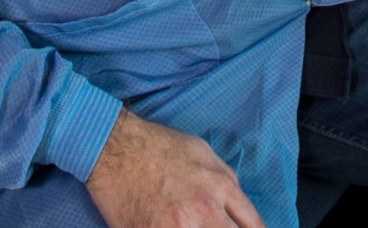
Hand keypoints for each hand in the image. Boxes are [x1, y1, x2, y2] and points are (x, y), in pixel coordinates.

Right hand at [85, 109, 263, 227]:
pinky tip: (170, 226)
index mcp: (222, 186)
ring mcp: (181, 226)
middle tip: (210, 226)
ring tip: (187, 224)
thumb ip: (225, 180)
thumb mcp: (202, 152)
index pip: (254, 226)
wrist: (113, 147)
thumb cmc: (156, 146)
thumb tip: (237, 204)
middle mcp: (206, 210)